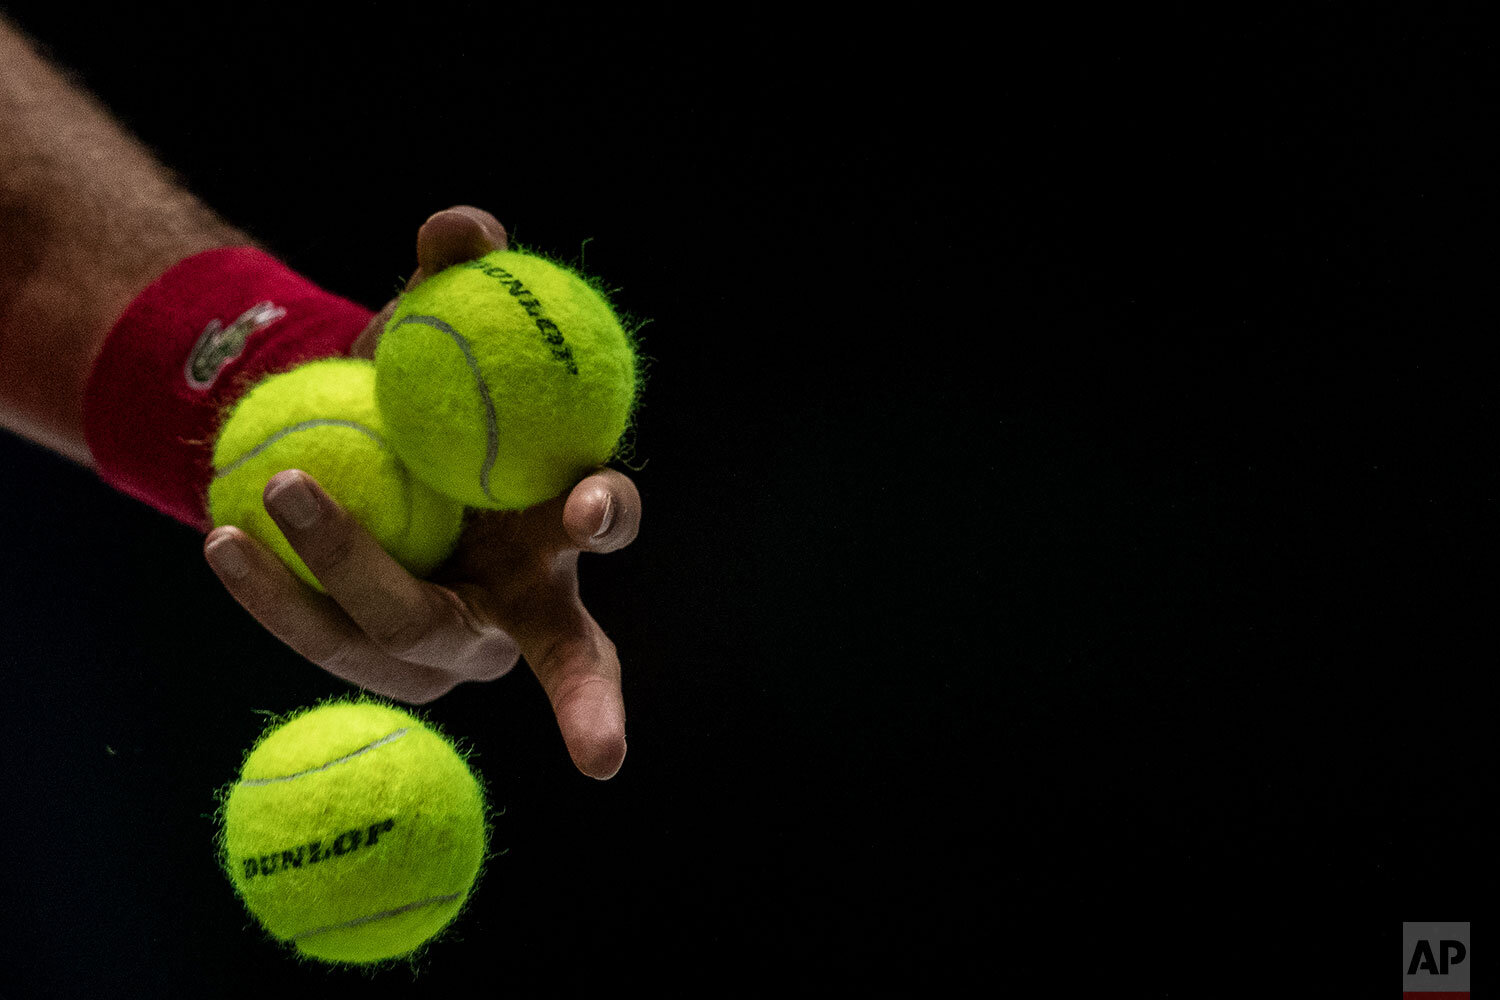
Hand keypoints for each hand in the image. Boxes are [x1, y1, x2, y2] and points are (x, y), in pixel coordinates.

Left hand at [203, 206, 640, 779]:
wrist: (365, 457)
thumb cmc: (429, 392)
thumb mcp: (440, 326)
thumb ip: (462, 273)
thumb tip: (459, 224)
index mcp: (566, 522)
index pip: (612, 519)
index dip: (611, 517)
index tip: (586, 507)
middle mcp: (523, 606)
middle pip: (515, 631)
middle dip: (415, 597)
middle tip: (330, 503)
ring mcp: (450, 651)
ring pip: (395, 638)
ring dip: (327, 574)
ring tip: (263, 498)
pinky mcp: (379, 664)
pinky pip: (326, 638)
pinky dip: (275, 594)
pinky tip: (225, 543)